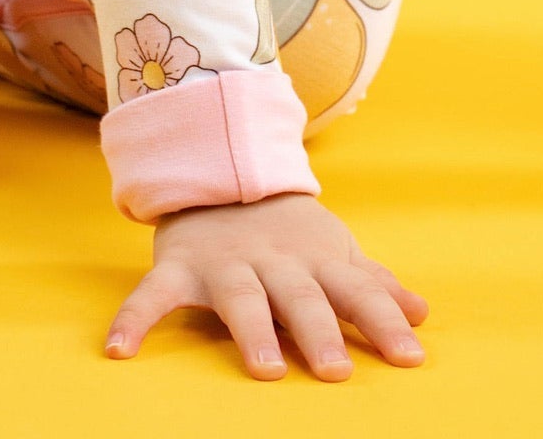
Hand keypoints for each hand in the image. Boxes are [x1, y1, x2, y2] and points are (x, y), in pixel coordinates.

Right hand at [105, 191, 429, 379]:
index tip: (411, 358)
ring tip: (263, 370)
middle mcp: (276, 262)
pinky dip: (135, 318)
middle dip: (320, 332)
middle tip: (337, 370)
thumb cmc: (288, 230)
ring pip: (241, 298)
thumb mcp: (333, 251)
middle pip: (302, 298)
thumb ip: (373, 285)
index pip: (358, 293)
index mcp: (317, 261)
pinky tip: (119, 350)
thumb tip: (423, 315)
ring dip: (252, 330)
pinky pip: (154, 294)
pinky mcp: (180, 266)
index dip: (385, 323)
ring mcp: (226, 264)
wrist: (220, 171)